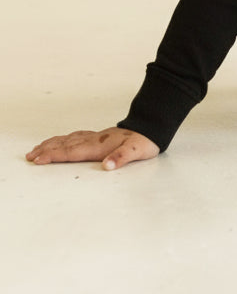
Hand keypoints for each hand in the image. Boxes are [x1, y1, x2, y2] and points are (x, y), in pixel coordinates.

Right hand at [26, 128, 159, 170]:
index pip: (71, 152)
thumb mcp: (136, 151)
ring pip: (68, 140)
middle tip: (30, 156)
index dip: (54, 156)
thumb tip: (107, 166)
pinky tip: (60, 141)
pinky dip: (63, 140)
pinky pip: (75, 137)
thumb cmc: (144, 142)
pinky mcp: (98, 136)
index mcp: (99, 146)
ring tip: (37, 148)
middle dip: (46, 150)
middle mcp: (94, 140)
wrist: (150, 127)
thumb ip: (121, 158)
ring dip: (52, 144)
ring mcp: (95, 137)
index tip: (38, 159)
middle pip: (65, 145)